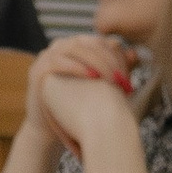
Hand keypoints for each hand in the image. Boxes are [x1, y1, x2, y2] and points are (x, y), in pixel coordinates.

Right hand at [29, 32, 136, 155]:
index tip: (129, 76)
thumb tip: (134, 54)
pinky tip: (91, 77)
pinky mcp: (37, 70)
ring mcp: (47, 56)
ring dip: (95, 62)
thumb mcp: (98, 87)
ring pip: (74, 48)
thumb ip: (114, 70)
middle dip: (108, 59)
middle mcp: (61, 47)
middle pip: (89, 43)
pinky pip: (57, 61)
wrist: (50, 131)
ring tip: (109, 80)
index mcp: (76, 47)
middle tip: (122, 79)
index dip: (117, 55)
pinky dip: (76, 66)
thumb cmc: (77, 108)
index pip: (100, 41)